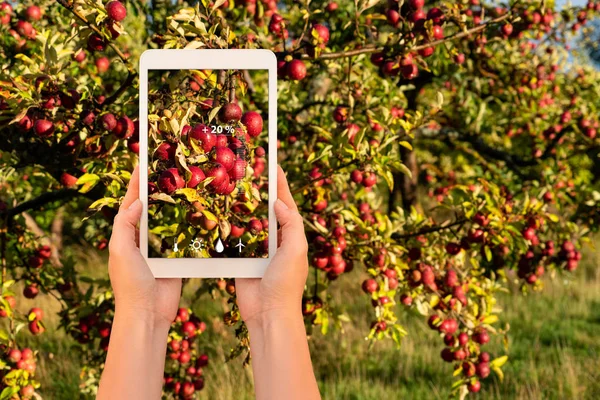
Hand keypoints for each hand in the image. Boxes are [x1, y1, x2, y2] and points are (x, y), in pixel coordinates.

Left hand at [108, 166, 181, 326]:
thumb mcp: (121, 251)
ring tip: (187, 184)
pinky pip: (182, 238)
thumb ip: (124, 225)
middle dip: (158, 189)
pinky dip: (189, 225)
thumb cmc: (130, 283)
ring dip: (176, 205)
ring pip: (168, 221)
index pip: (130, 203)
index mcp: (125, 235)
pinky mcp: (175, 258)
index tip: (143, 162)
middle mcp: (141, 239)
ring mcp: (159, 248)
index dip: (136, 183)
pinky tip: (199, 212)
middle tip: (170, 168)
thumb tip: (136, 201)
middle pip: (151, 208)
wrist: (148, 313)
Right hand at [236, 166, 308, 324]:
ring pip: (247, 223)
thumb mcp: (295, 250)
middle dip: (258, 191)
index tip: (273, 163)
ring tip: (230, 185)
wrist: (268, 315)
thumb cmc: (286, 283)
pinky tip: (217, 213)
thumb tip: (280, 203)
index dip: (280, 185)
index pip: (286, 204)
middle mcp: (275, 240)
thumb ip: (292, 225)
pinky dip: (227, 228)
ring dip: (240, 207)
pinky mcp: (241, 260)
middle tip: (246, 169)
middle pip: (265, 210)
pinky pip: (234, 241)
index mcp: (291, 236)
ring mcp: (257, 250)